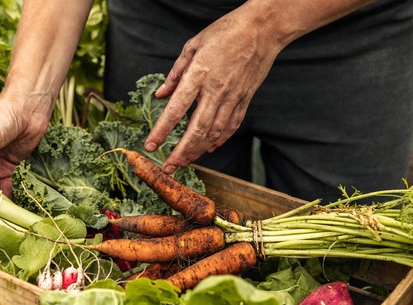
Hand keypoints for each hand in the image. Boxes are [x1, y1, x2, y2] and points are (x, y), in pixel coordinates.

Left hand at [143, 6, 284, 172]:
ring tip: (185, 162)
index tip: (150, 145)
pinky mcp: (245, 99)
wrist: (262, 29)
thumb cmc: (226, 32)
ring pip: (214, 133)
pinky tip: (209, 148)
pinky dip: (219, 140)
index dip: (161, 131)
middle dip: (180, 152)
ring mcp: (232, 97)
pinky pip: (231, 126)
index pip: (175, 110)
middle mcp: (215, 91)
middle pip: (195, 130)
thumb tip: (161, 94)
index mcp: (199, 75)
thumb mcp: (193, 45)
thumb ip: (175, 73)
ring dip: (198, 151)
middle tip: (168, 167)